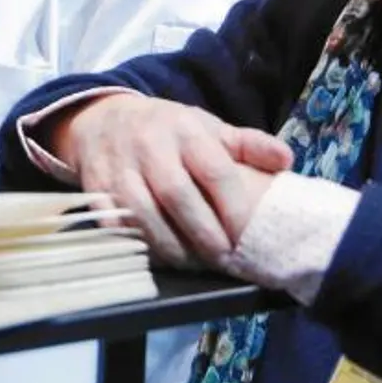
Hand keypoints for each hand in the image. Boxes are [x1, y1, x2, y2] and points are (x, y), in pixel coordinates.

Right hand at [54, 93, 291, 268]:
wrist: (103, 119)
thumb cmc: (168, 131)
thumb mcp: (208, 128)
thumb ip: (248, 145)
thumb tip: (286, 160)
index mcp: (185, 130)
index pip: (214, 171)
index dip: (231, 208)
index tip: (244, 236)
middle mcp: (149, 146)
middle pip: (176, 194)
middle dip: (202, 232)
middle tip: (222, 258)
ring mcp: (118, 167)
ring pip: (141, 212)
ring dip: (168, 244)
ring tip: (191, 263)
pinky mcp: (94, 187)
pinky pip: (113, 221)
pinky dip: (135, 242)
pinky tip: (156, 255)